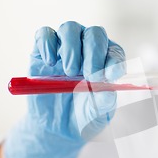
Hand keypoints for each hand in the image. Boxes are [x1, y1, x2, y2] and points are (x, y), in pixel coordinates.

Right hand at [4, 21, 125, 157]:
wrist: (58, 128)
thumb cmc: (85, 116)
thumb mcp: (99, 113)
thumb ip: (105, 99)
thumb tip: (107, 84)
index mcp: (107, 62)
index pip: (115, 52)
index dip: (113, 60)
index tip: (109, 76)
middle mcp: (88, 50)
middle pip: (94, 34)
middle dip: (93, 52)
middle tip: (89, 76)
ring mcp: (65, 48)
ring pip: (70, 29)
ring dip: (72, 48)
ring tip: (70, 72)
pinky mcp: (42, 52)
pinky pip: (44, 34)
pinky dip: (47, 44)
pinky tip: (50, 62)